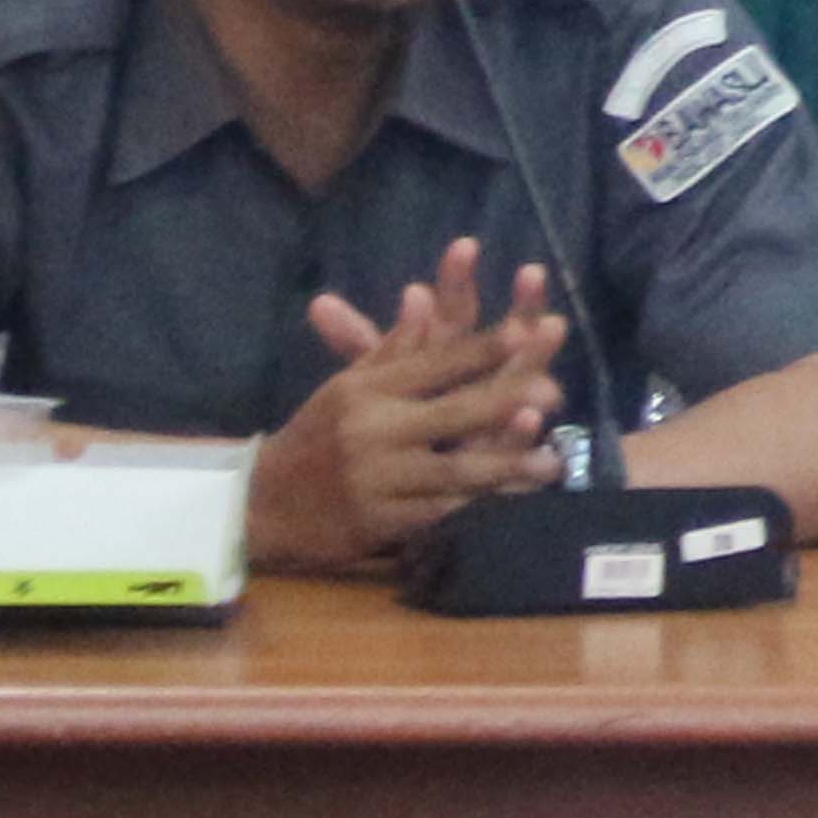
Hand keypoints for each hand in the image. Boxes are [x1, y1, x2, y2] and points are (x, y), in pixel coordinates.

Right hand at [255, 238, 572, 569]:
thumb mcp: (348, 388)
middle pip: (454, 413)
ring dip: (507, 465)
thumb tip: (424, 295)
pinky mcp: (383, 522)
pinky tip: (515, 503)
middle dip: (507, 402)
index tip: (526, 331)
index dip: (481, 348)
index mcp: (365, 390)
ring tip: (553, 461)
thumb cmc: (318, 437)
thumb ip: (393, 348)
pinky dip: (481, 507)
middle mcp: (372, 431)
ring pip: (455, 470)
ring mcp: (378, 479)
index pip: (433, 362)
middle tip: (555, 392)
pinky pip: (443, 513)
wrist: (262, 505)